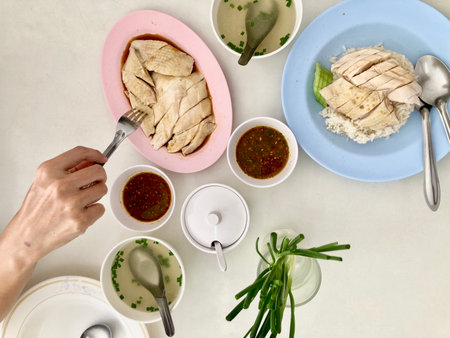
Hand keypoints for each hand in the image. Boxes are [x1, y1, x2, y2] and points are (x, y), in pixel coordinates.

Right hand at [4, 146, 107, 261]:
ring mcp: (71, 203)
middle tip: (92, 184)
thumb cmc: (37, 208)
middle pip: (98, 171)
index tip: (102, 159)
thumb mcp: (44, 181)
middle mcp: (60, 185)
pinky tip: (80, 214)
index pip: (80, 152)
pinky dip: (94, 211)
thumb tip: (92, 161)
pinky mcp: (80, 220)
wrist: (27, 235)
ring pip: (102, 189)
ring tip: (81, 201)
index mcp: (49, 171)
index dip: (95, 154)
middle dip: (99, 177)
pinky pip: (101, 208)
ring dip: (96, 195)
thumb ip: (67, 169)